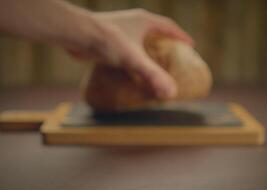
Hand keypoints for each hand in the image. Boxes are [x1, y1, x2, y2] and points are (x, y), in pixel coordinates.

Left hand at [68, 9, 193, 98]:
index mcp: (144, 21)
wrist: (76, 35)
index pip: (169, 26)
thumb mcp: (134, 58)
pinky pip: (126, 48)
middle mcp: (133, 22)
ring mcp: (120, 30)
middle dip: (165, 44)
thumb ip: (152, 74)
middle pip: (155, 32)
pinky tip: (131, 69)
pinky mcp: (108, 39)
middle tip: (173, 58)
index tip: (190, 46)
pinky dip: (133, 57)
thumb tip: (170, 92)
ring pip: (140, 40)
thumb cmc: (106, 40)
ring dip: (148, 50)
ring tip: (155, 65)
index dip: (181, 36)